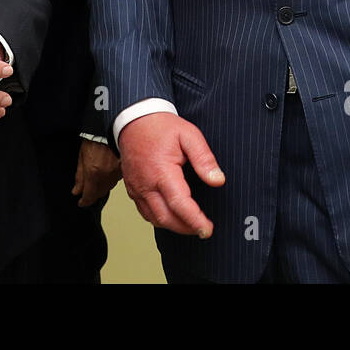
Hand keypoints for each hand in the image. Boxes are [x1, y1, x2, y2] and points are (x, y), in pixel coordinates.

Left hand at [72, 140, 121, 206]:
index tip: (81, 202)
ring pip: (109, 187)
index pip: (89, 196)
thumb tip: (76, 191)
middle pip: (99, 193)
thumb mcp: (81, 156)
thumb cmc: (95, 138)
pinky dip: (110, 179)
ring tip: (97, 180)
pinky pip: (116, 179)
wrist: (110, 126)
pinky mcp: (124, 168)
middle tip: (87, 191)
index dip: (84, 201)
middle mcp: (106, 175)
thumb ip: (79, 176)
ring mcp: (117, 173)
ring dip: (101, 187)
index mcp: (93, 173)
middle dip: (92, 194)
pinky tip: (106, 172)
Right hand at [117, 112, 223, 237]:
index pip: (180, 204)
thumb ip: (204, 158)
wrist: (134, 119)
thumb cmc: (161, 127)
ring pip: (154, 219)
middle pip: (166, 218)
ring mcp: (136, 188)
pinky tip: (172, 216)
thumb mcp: (189, 135)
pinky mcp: (132, 189)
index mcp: (161, 171)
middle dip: (186, 228)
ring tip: (191, 224)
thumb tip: (217, 180)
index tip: (207, 229)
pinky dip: (159, 219)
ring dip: (173, 226)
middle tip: (203, 229)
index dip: (195, 220)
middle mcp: (146, 184)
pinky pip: (145, 212)